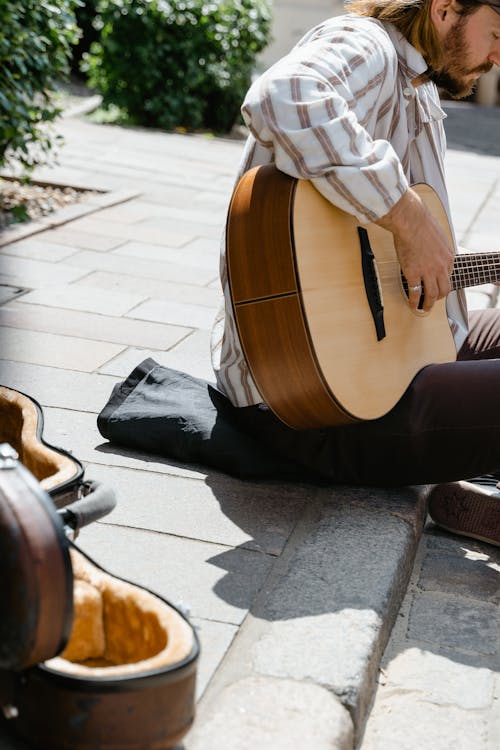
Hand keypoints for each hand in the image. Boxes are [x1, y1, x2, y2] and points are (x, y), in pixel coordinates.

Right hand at [376, 188, 454, 311]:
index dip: (442, 282)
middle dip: (439, 298)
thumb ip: (438, 247)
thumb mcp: (439, 236)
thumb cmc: (421, 223)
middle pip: (444, 289)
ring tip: (424, 308)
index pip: (448, 275)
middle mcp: (441, 266)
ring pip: (432, 295)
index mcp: (449, 256)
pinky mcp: (413, 273)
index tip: (437, 285)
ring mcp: (428, 271)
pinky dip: (414, 302)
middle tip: (433, 301)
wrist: (411, 221)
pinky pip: (415, 293)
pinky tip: (412, 304)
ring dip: (428, 304)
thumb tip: (433, 250)